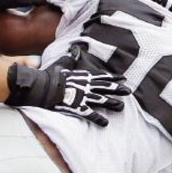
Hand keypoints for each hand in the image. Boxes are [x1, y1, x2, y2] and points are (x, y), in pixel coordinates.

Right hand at [4, 62, 129, 126]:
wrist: (42, 86)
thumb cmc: (51, 74)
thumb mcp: (63, 63)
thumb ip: (71, 58)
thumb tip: (75, 50)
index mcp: (83, 76)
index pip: (102, 77)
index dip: (114, 78)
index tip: (124, 78)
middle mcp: (86, 86)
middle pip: (105, 88)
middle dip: (118, 89)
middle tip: (129, 91)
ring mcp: (82, 97)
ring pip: (102, 100)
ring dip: (112, 103)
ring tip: (121, 106)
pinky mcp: (77, 107)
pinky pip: (90, 114)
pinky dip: (98, 119)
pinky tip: (105, 123)